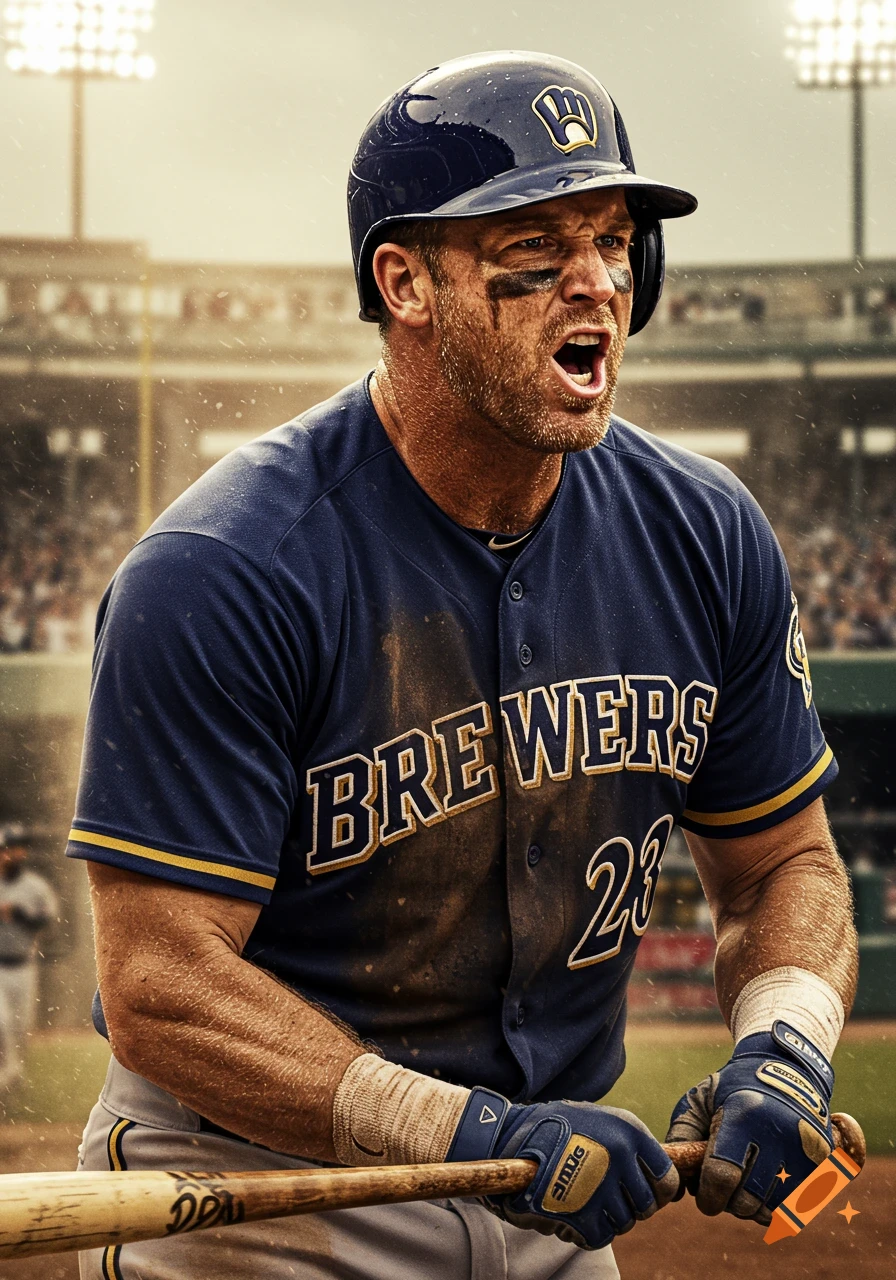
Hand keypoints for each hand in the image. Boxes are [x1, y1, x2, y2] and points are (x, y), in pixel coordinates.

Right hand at [446, 1090, 678, 1248]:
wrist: (506, 1137)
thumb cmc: (552, 1127)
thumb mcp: (596, 1120)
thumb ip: (625, 1143)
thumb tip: (653, 1173)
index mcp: (629, 1132)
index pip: (666, 1178)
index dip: (658, 1191)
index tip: (644, 1193)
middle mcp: (621, 1158)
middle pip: (647, 1205)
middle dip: (630, 1206)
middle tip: (607, 1198)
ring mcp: (603, 1187)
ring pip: (624, 1223)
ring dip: (606, 1217)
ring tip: (583, 1200)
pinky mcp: (583, 1214)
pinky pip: (600, 1236)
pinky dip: (587, 1231)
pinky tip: (571, 1213)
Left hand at [665, 1020, 833, 1224]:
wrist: (786, 1068)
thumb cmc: (733, 1088)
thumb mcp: (701, 1098)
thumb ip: (682, 1136)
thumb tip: (676, 1183)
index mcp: (742, 1114)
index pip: (722, 1175)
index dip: (709, 1196)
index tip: (704, 1198)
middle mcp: (777, 1131)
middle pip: (747, 1198)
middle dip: (729, 1203)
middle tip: (723, 1190)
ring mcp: (804, 1148)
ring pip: (772, 1208)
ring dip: (753, 1208)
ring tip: (744, 1187)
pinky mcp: (822, 1161)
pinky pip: (795, 1204)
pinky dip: (776, 1205)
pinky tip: (765, 1187)